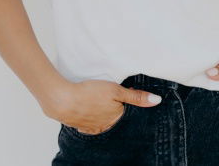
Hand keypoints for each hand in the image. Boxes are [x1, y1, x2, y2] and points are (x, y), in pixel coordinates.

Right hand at [46, 79, 161, 134]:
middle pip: (114, 117)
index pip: (126, 111)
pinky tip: (87, 109)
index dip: (125, 100)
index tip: (121, 91)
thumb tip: (157, 101)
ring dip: (101, 113)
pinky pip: (88, 123)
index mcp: (116, 119)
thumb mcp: (116, 90)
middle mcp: (105, 127)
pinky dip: (90, 117)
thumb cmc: (89, 93)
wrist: (62, 99)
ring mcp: (91, 128)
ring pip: (101, 121)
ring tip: (97, 101)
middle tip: (107, 95)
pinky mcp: (79, 125)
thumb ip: (136, 97)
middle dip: (114, 108)